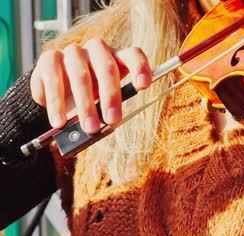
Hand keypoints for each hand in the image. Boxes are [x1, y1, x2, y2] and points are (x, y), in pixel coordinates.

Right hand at [30, 38, 151, 133]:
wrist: (57, 93)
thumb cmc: (90, 97)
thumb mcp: (104, 102)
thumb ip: (110, 109)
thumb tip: (109, 126)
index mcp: (118, 58)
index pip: (133, 55)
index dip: (140, 68)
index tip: (143, 86)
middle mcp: (97, 50)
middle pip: (107, 68)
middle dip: (111, 97)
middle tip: (113, 120)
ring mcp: (73, 52)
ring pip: (80, 75)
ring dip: (85, 104)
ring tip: (88, 127)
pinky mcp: (49, 58)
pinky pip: (53, 78)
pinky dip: (56, 103)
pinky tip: (59, 121)